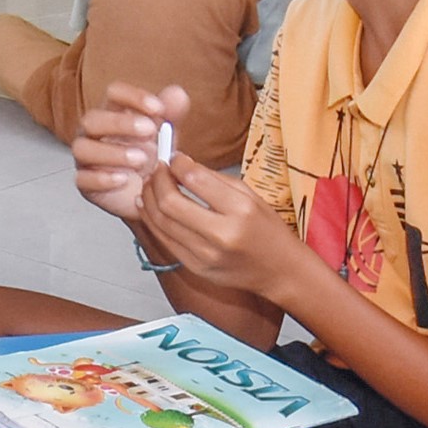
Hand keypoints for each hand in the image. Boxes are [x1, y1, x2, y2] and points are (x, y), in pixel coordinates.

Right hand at [70, 80, 187, 223]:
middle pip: (92, 119)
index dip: (134, 97)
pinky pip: (83, 179)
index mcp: (113, 113)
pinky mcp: (85, 184)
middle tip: (150, 130)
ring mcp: (86, 158)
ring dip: (113, 152)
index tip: (159, 108)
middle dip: (121, 123)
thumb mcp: (166, 135)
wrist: (148, 194)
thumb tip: (177, 93)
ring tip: (141, 159)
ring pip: (82, 149)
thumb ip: (172, 114)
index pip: (114, 93)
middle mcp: (94, 133)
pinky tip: (124, 179)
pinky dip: (103, 179)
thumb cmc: (151, 158)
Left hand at [135, 151, 299, 291]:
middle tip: (157, 169)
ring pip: (161, 221)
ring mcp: (205, 255)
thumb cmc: (267, 230)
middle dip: (157, 179)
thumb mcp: (250, 195)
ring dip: (148, 198)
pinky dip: (152, 219)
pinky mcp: (195, 267)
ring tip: (149, 184)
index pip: (195, 179)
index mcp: (240, 210)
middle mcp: (221, 235)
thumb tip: (181, 164)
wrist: (279, 270)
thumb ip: (214, 179)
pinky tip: (148, 206)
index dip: (177, 163)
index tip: (173, 157)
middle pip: (170, 202)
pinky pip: (164, 240)